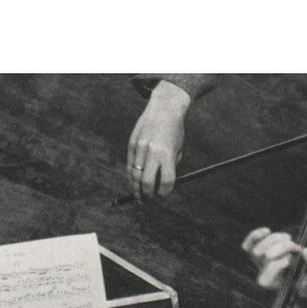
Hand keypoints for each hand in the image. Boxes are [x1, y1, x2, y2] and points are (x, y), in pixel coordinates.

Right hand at [127, 80, 190, 199]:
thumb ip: (169, 168)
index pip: (166, 181)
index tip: (163, 195)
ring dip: (136, 188)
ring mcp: (140, 148)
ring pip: (134, 176)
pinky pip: (129, 166)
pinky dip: (131, 176)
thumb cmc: (174, 132)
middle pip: (146, 182)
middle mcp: (152, 151)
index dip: (164, 192)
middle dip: (147, 194)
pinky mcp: (131, 144)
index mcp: (167, 154)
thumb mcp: (176, 150)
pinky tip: (134, 182)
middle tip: (148, 200)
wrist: (164, 108)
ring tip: (139, 195)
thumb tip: (159, 187)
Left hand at [242, 228, 306, 300]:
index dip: (283, 260)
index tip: (294, 259)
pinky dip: (255, 236)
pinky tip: (266, 231)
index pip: (273, 268)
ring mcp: (260, 263)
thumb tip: (306, 251)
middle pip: (264, 256)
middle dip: (281, 247)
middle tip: (294, 246)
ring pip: (257, 248)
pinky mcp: (259, 253)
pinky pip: (248, 245)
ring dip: (274, 239)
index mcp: (275, 283)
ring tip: (288, 238)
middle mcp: (264, 273)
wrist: (302, 280)